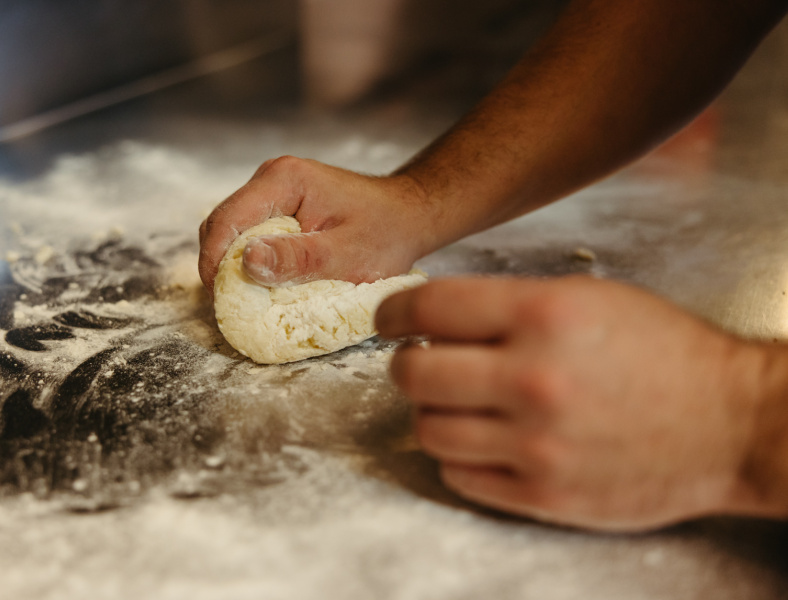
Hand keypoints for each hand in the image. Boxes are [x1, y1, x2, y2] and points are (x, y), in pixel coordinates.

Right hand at [197, 156, 434, 292]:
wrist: (410, 215)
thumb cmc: (386, 233)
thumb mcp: (345, 255)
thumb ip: (297, 259)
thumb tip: (245, 262)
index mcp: (284, 180)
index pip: (227, 219)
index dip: (213, 260)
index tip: (217, 298)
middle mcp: (272, 177)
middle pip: (222, 223)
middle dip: (218, 264)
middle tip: (228, 304)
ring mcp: (275, 189)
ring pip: (232, 228)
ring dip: (232, 263)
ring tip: (243, 298)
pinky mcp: (280, 204)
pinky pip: (250, 232)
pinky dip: (249, 258)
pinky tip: (262, 282)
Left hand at [376, 275, 777, 530]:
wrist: (730, 421)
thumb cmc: (662, 351)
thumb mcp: (586, 298)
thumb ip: (508, 305)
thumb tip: (435, 316)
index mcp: (542, 316)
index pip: (428, 309)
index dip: (394, 312)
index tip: (390, 320)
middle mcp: (531, 378)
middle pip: (414, 373)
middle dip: (406, 363)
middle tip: (420, 361)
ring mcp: (535, 443)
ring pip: (429, 429)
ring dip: (432, 412)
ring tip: (457, 404)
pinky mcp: (543, 493)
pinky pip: (460, 477)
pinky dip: (459, 457)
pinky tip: (483, 441)